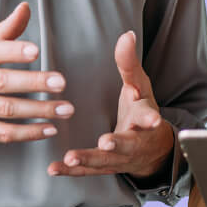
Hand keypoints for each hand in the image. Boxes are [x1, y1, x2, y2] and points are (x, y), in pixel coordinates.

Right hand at [0, 3, 73, 148]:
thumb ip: (3, 32)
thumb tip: (25, 7)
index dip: (13, 51)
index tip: (37, 50)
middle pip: (2, 82)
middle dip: (34, 82)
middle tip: (61, 82)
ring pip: (7, 110)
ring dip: (39, 110)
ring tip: (65, 109)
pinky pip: (3, 133)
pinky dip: (28, 133)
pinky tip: (49, 129)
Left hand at [47, 30, 173, 179]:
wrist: (152, 150)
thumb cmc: (142, 110)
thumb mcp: (140, 85)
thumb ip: (130, 63)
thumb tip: (127, 34)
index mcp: (145, 118)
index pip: (149, 116)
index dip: (150, 118)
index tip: (152, 119)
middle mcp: (135, 142)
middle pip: (128, 144)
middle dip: (118, 144)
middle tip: (106, 143)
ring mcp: (120, 158)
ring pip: (105, 162)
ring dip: (88, 160)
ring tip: (71, 157)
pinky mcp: (104, 168)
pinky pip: (87, 172)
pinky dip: (70, 171)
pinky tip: (53, 168)